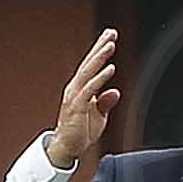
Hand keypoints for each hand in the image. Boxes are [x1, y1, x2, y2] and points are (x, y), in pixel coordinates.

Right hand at [45, 29, 119, 170]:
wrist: (68, 148)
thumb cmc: (80, 131)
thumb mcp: (99, 115)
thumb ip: (105, 102)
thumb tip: (115, 91)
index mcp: (80, 88)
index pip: (91, 65)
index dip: (100, 50)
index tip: (110, 36)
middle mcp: (76, 88)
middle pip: (89, 63)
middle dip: (100, 47)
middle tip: (111, 33)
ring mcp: (75, 96)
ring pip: (88, 72)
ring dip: (100, 57)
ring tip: (110, 45)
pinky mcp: (77, 106)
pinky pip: (90, 89)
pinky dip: (100, 78)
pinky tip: (110, 68)